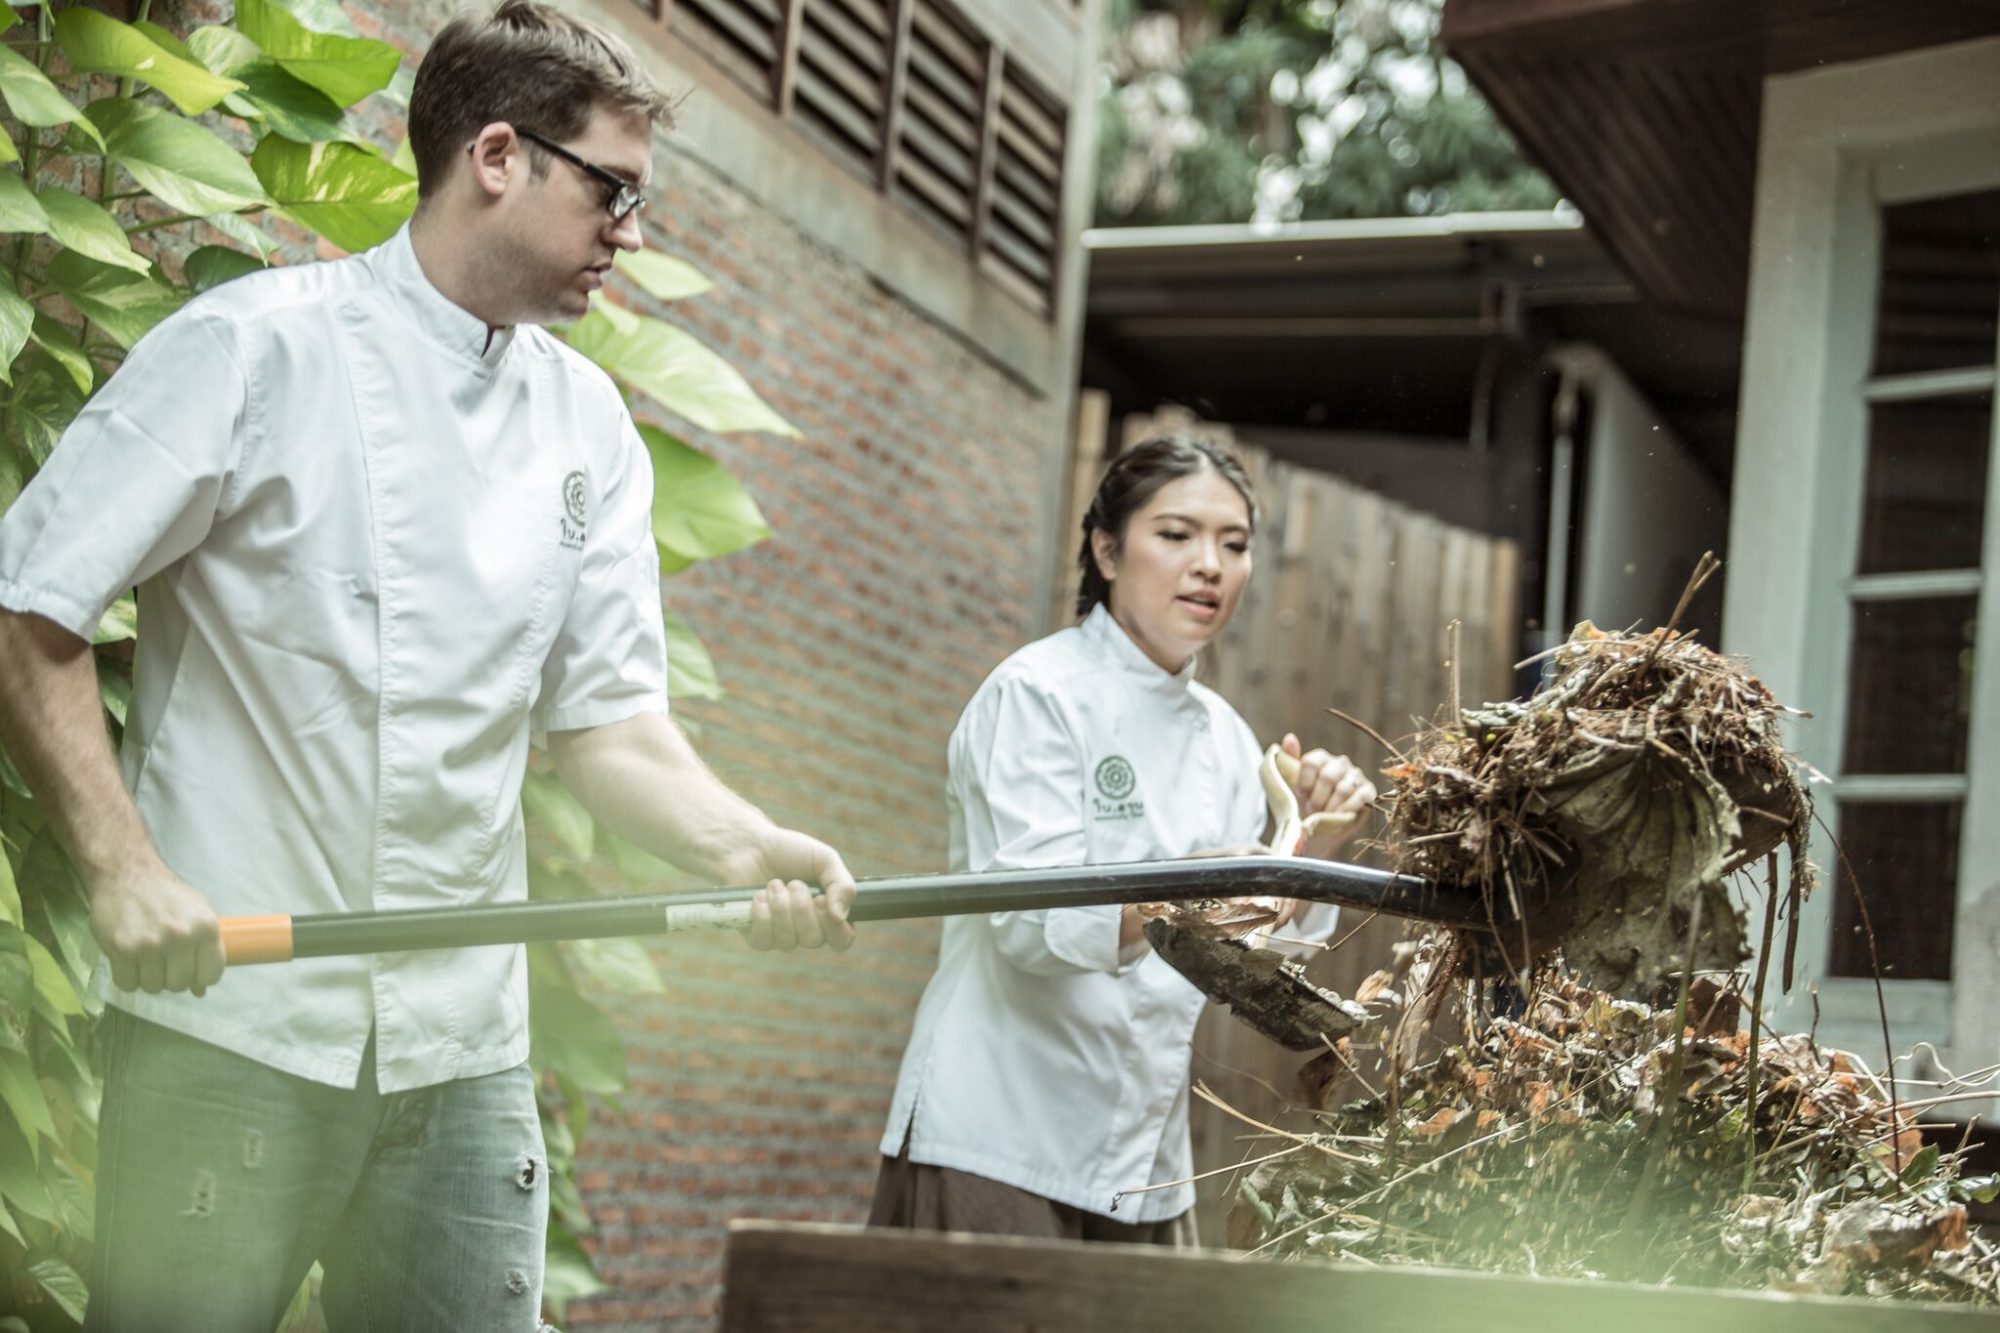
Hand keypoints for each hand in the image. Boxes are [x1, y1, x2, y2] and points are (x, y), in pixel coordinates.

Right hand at [87, 860, 224, 995]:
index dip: (200, 978)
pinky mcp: (122, 948)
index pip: (211, 974)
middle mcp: (181, 936)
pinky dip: (127, 978)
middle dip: (171, 978)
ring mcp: (150, 944)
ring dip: (148, 978)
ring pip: (153, 987)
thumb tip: (200, 990)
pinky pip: (126, 984)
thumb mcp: (196, 914)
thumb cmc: (167, 895)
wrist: (128, 874)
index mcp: (206, 927)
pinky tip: (128, 961)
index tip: (190, 972)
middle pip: (180, 984)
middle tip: (163, 962)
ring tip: (145, 958)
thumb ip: (203, 950)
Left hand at [737, 827, 856, 951]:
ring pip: (788, 942)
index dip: (834, 926)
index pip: (842, 939)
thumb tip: (840, 916)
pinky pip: (764, 941)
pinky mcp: (756, 935)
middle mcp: (806, 929)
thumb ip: (843, 886)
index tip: (820, 899)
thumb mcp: (825, 860)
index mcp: (828, 913)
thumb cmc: (790, 851)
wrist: (751, 845)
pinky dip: (762, 915)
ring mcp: (780, 935)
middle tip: (794, 883)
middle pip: (814, 941)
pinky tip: (759, 896)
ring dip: (781, 907)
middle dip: (802, 908)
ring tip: (774, 884)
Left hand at [1281, 733, 1375, 857]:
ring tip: (1324, 816)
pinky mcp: (1369, 791)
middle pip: (1328, 776)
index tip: (1300, 797)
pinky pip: (1361, 796)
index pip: (1311, 762)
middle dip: (1317, 798)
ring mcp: (1356, 776)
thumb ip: (1288, 760)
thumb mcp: (1288, 785)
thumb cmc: (1302, 806)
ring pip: (1344, 788)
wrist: (1318, 830)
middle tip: (1311, 811)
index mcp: (1320, 758)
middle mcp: (1340, 763)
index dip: (1304, 784)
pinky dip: (1349, 808)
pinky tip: (1340, 816)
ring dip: (1331, 807)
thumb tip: (1289, 737)